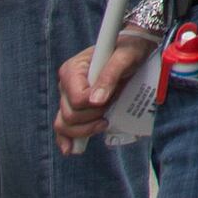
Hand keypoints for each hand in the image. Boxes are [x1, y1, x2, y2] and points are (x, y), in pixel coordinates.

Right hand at [53, 37, 149, 151]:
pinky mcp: (74, 107)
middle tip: (112, 104)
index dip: (95, 106)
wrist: (133, 49)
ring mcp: (68, 97)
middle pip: (70, 115)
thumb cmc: (129, 49)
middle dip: (93, 117)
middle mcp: (66, 84)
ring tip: (104, 122)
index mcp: (73, 69)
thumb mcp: (125, 57)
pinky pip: (63, 127)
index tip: (112, 96)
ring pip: (64, 124)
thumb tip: (95, 101)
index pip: (77, 100)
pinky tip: (72, 149)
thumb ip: (110, 75)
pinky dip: (66, 139)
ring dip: (85, 129)